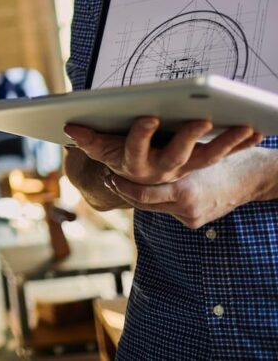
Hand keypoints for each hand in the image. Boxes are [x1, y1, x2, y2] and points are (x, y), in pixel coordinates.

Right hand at [64, 117, 260, 184]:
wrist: (139, 181)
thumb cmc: (119, 156)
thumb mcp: (101, 149)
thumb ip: (88, 139)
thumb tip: (70, 127)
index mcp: (135, 165)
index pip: (136, 150)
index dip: (141, 136)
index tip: (147, 118)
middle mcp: (163, 170)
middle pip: (177, 156)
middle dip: (189, 138)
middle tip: (201, 121)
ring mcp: (186, 169)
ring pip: (208, 157)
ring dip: (228, 143)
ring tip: (245, 126)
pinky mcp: (203, 164)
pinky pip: (225, 154)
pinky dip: (242, 143)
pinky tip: (258, 130)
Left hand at [105, 146, 269, 227]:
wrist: (253, 176)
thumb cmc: (222, 154)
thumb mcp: (193, 152)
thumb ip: (168, 155)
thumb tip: (136, 140)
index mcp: (184, 189)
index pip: (142, 194)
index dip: (122, 185)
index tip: (108, 175)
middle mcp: (185, 206)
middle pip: (142, 202)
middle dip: (123, 190)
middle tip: (108, 178)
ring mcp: (189, 215)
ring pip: (151, 205)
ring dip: (135, 192)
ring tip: (118, 180)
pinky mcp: (193, 221)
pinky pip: (166, 207)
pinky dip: (156, 197)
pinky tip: (146, 184)